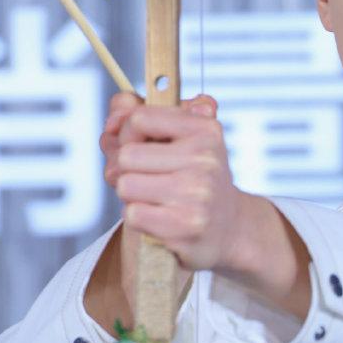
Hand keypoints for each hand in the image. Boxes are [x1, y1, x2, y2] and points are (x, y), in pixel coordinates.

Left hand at [100, 87, 253, 274]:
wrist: (228, 227)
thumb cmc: (195, 178)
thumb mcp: (180, 138)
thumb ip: (139, 115)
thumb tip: (113, 119)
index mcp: (205, 130)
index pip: (139, 118)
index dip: (128, 133)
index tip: (139, 144)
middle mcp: (205, 159)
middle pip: (126, 155)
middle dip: (127, 169)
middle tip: (147, 177)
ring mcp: (196, 193)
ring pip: (126, 185)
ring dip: (131, 195)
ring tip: (154, 197)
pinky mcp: (185, 225)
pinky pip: (133, 214)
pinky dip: (139, 217)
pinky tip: (158, 217)